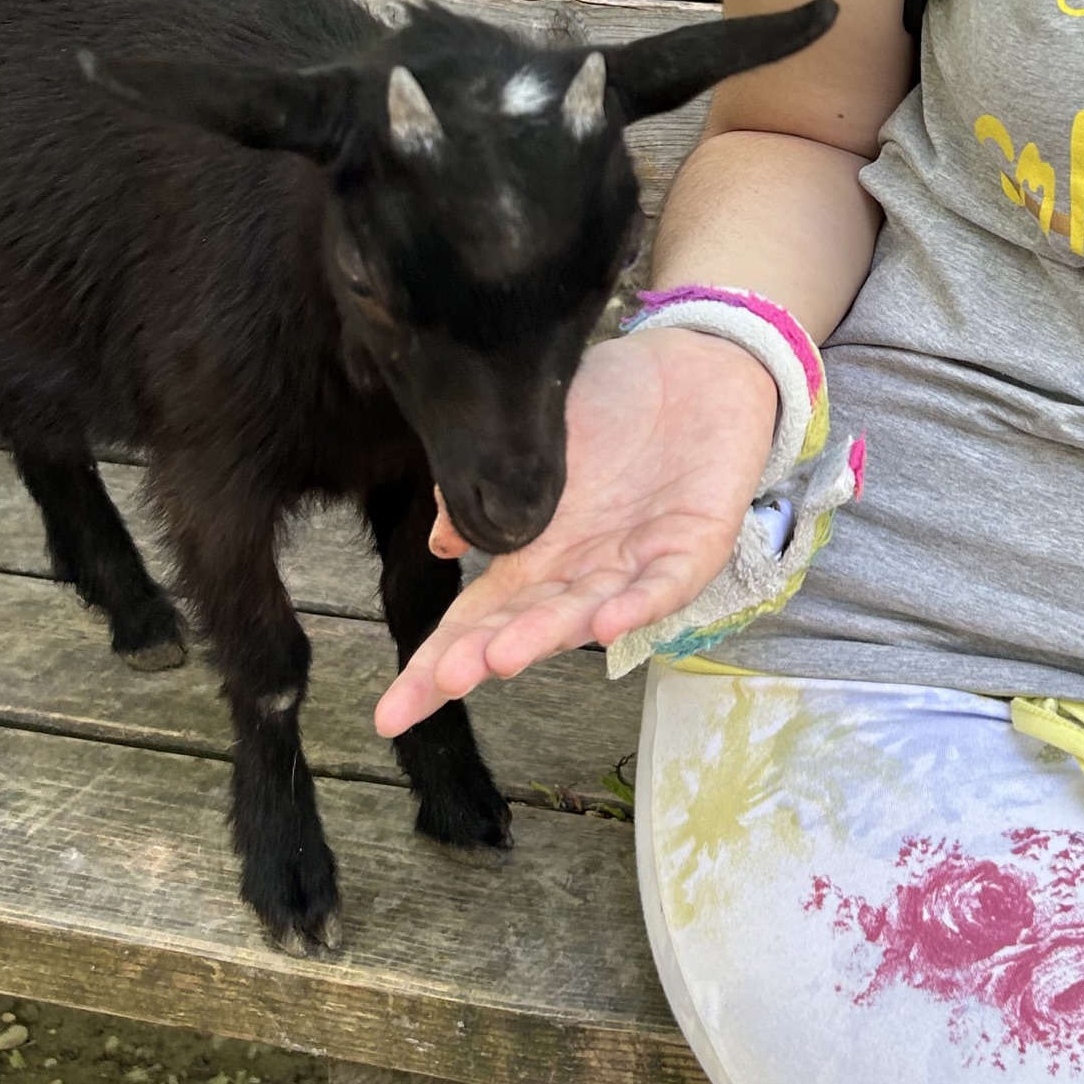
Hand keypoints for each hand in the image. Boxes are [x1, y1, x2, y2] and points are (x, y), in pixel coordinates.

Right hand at [374, 327, 779, 735]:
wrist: (693, 370)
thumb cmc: (608, 407)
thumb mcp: (528, 439)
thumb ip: (480, 488)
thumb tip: (443, 542)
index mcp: (534, 555)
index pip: (475, 619)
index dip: (434, 665)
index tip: (390, 713)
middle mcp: (579, 573)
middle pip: (522, 627)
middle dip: (483, 657)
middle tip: (448, 681)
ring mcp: (634, 565)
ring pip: (586, 613)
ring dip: (547, 636)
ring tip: (503, 657)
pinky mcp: (693, 545)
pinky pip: (665, 584)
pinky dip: (638, 606)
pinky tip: (606, 624)